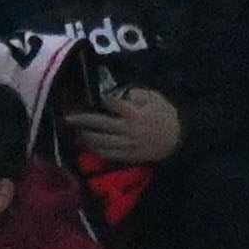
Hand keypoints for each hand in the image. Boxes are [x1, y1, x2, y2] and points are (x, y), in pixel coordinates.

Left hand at [64, 86, 184, 169]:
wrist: (180, 139)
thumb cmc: (166, 115)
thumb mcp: (155, 98)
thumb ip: (136, 93)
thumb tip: (119, 93)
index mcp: (135, 113)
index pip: (112, 104)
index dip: (103, 99)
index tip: (97, 97)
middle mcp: (128, 129)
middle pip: (99, 124)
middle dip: (81, 120)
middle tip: (67, 117)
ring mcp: (127, 144)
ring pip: (100, 142)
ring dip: (85, 136)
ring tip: (74, 131)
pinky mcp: (128, 156)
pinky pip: (108, 154)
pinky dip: (95, 150)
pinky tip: (87, 145)